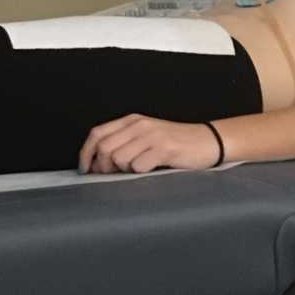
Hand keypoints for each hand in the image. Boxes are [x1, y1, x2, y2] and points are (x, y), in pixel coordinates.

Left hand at [79, 114, 220, 173]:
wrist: (208, 141)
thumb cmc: (176, 143)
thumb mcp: (146, 137)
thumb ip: (123, 144)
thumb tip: (97, 164)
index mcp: (132, 120)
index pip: (97, 134)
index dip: (86, 153)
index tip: (85, 169)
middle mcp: (140, 125)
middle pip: (104, 148)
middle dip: (104, 167)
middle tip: (116, 174)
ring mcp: (152, 136)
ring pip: (119, 159)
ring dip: (125, 170)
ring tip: (140, 168)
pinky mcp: (164, 149)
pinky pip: (138, 166)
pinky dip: (140, 173)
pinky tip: (152, 169)